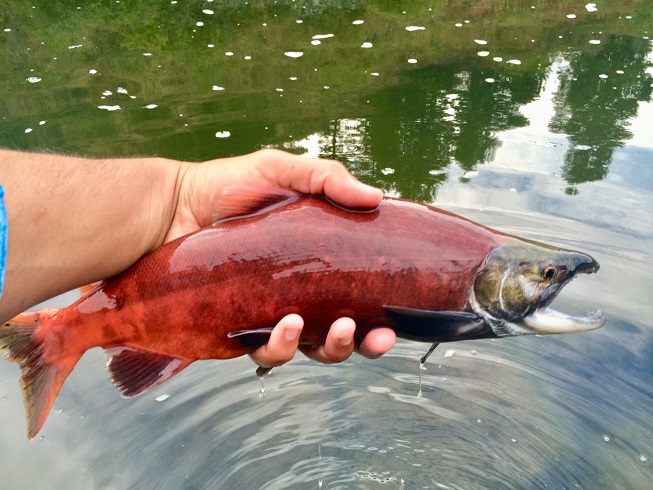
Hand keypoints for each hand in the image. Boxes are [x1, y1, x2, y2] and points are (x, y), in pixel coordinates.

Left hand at [165, 149, 395, 365]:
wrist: (174, 203)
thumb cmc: (230, 186)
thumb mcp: (283, 171)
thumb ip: (327, 178)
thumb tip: (376, 196)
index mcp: (318, 263)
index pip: (358, 296)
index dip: (380, 316)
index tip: (397, 321)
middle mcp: (299, 294)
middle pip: (340, 334)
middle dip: (362, 344)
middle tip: (376, 335)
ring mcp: (269, 312)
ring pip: (308, 349)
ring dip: (329, 348)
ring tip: (332, 327)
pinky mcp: (239, 326)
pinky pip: (265, 350)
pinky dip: (280, 346)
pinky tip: (285, 325)